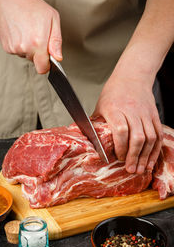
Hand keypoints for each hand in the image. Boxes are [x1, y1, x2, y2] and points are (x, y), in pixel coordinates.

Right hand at [0, 0, 61, 72]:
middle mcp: (25, 47)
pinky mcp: (7, 48)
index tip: (48, 59)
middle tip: (37, 36)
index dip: (47, 65)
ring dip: (29, 48)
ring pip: (27, 56)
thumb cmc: (29, 6)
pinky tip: (20, 33)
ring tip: (27, 31)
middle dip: (39, 53)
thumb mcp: (52, 18)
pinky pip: (18, 52)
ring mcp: (14, 49)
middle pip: (35, 61)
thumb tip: (58, 57)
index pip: (42, 68)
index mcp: (38, 42)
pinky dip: (20, 45)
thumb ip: (56, 41)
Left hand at [93, 54, 162, 173]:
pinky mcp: (154, 116)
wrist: (132, 77)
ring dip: (146, 156)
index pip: (121, 130)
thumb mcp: (100, 106)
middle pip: (137, 137)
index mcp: (115, 109)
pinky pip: (158, 135)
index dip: (120, 146)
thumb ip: (97, 125)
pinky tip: (151, 160)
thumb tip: (89, 142)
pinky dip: (155, 150)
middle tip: (130, 169)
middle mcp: (132, 112)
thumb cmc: (113, 92)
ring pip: (150, 138)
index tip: (117, 157)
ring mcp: (145, 114)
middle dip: (134, 156)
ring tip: (141, 169)